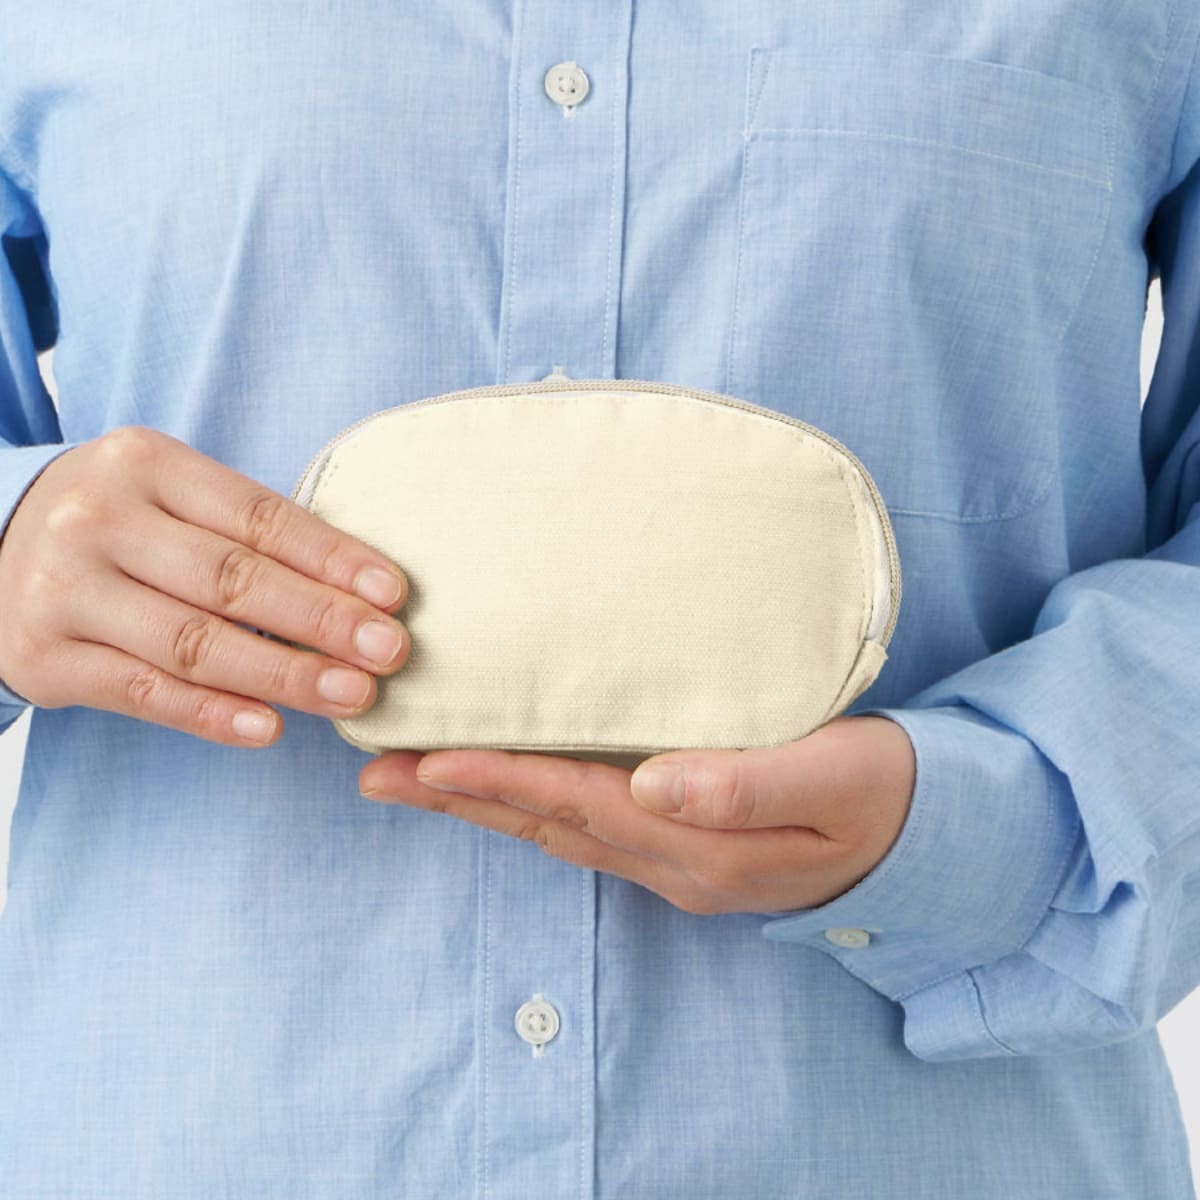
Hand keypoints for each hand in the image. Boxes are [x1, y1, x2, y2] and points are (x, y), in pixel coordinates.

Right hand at [0, 425, 411, 745]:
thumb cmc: (119, 526)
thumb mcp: (169, 497)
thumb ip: (245, 532)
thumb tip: (360, 593)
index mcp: (145, 465)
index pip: (258, 516)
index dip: (331, 558)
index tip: (394, 594)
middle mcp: (98, 520)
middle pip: (231, 578)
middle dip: (321, 620)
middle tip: (390, 652)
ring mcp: (63, 590)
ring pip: (193, 641)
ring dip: (283, 674)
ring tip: (352, 695)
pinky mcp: (43, 658)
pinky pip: (143, 692)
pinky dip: (211, 714)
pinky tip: (269, 728)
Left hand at [358, 714, 916, 914]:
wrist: (922, 834)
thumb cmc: (883, 792)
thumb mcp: (835, 781)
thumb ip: (749, 785)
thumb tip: (657, 784)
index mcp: (704, 848)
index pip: (582, 806)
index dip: (503, 780)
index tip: (429, 759)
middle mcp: (672, 862)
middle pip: (547, 825)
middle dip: (460, 799)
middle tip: (378, 773)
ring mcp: (672, 859)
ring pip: (556, 828)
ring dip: (482, 803)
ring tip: (411, 777)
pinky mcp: (679, 840)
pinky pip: (584, 823)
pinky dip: (529, 801)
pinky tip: (502, 782)